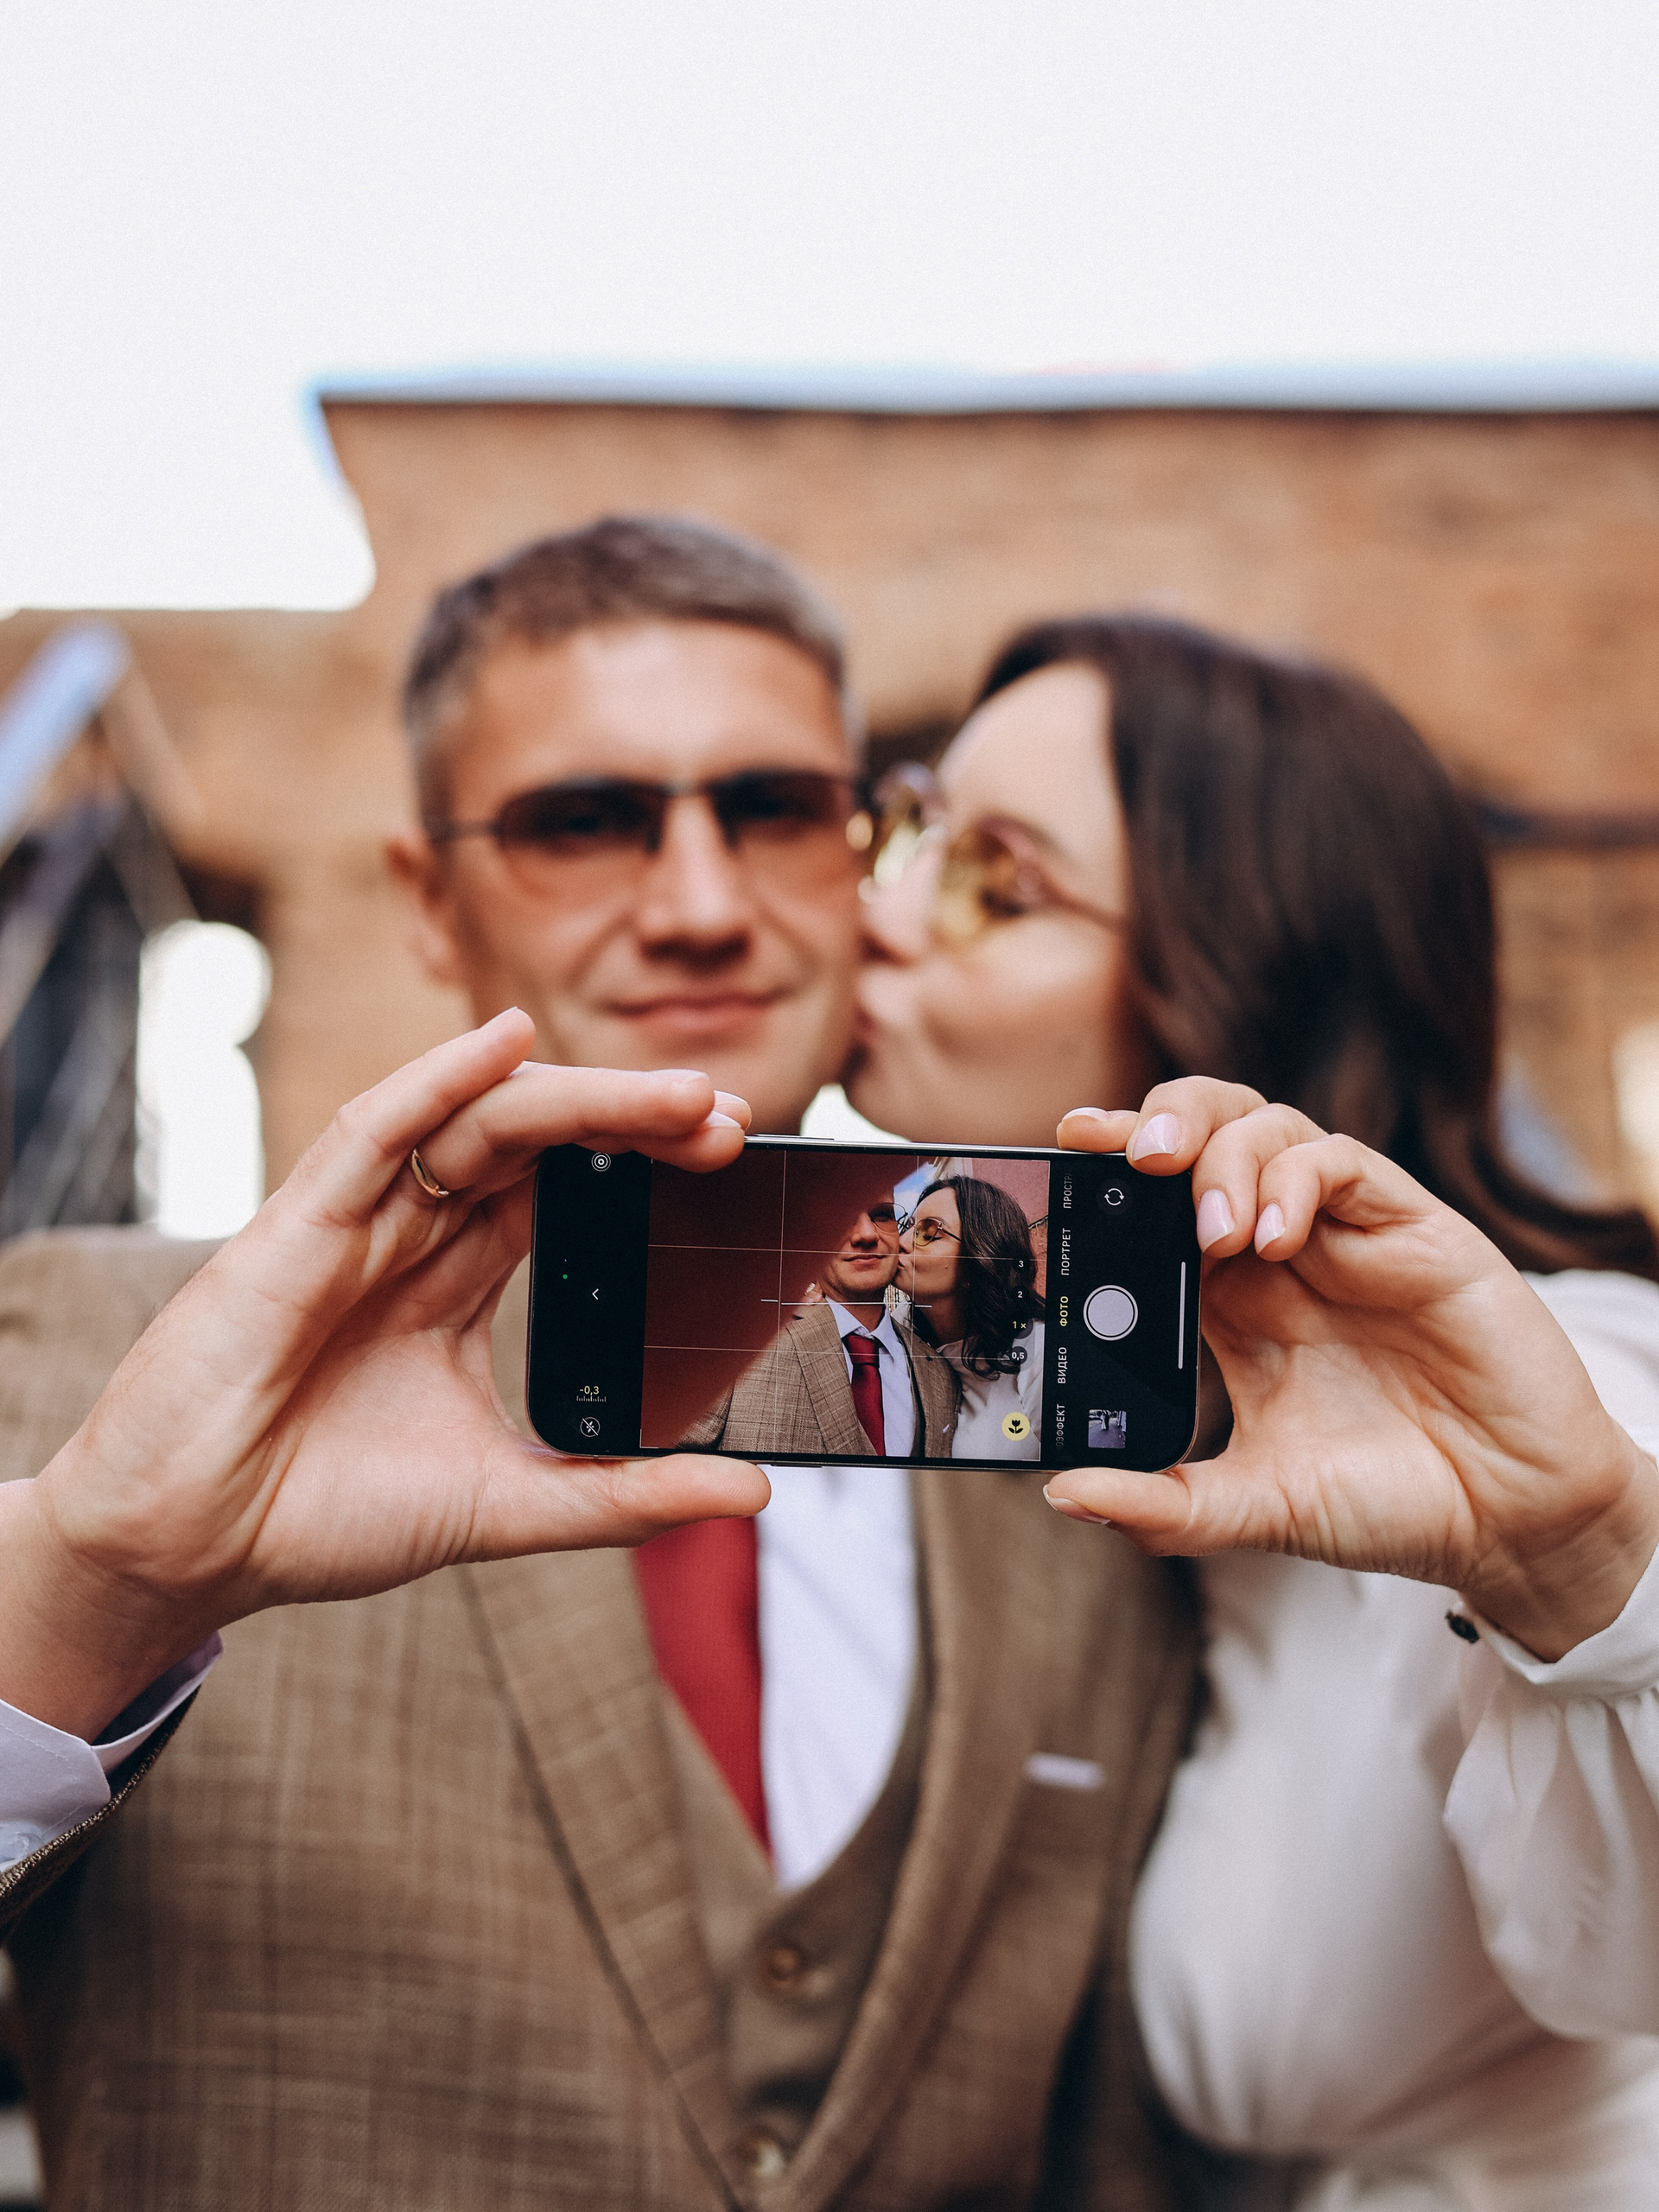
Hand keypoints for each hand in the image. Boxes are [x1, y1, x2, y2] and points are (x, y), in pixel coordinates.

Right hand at [0, 1010, 768, 1737]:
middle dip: (638, 1118)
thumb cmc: (321, 1514)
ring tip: (680, 1095)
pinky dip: (440, 1077)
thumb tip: (752, 1493)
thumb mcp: (504, 1504)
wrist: (190, 1551)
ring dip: (581, 1097)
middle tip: (734, 1116)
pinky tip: (507, 1041)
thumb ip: (623, 1495)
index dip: (646, 1159)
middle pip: (541, 1143)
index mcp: (457, 1279)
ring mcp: (358, 1221)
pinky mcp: (298, 1225)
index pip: (569, 1190)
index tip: (735, 1153)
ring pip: (480, 1122)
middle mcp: (414, 1233)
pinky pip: (375, 1130)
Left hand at [1043, 1080, 1658, 1659]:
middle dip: (1155, 1124)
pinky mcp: (1413, 1229)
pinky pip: (1341, 1161)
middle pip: (1205, 1134)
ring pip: (1267, 1126)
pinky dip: (1295, 1180)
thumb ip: (1164, 1506)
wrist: (1512, 1522)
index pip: (1153, 1204)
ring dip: (1221, 1157)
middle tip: (1125, 1158)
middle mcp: (1281, 1252)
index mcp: (1231, 1302)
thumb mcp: (1259, 1510)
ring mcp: (1346, 1233)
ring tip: (1210, 1232)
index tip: (1061, 1156)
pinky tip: (1275, 1239)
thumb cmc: (1389, 1504)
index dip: (1107, 1171)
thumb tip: (1061, 1495)